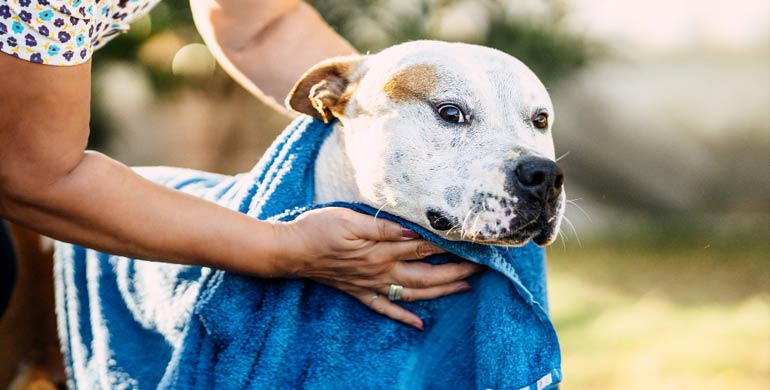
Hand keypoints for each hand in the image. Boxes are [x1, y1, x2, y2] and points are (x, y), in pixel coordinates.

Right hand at [276, 207, 482, 329]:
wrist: (289, 251)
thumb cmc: (318, 228)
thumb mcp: (349, 219)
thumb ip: (383, 226)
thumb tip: (413, 231)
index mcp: (381, 250)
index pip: (423, 248)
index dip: (450, 245)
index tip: (473, 240)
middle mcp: (380, 271)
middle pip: (427, 275)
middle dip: (456, 271)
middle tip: (481, 267)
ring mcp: (371, 285)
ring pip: (413, 294)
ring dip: (441, 292)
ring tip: (465, 287)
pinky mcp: (359, 292)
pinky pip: (386, 309)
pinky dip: (404, 318)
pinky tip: (419, 325)